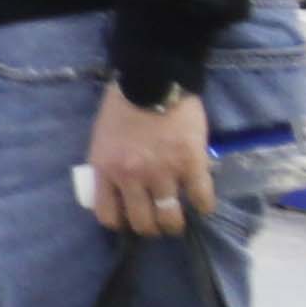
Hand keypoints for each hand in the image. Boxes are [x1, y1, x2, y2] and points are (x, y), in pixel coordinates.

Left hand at [88, 83, 215, 238]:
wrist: (153, 78)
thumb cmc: (123, 104)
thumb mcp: (101, 138)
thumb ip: (106, 164)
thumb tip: (112, 189)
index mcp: (106, 169)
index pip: (107, 215)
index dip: (119, 222)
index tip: (128, 219)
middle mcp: (132, 177)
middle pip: (142, 222)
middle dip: (150, 228)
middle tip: (156, 222)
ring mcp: (163, 173)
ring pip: (170, 218)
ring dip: (174, 224)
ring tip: (178, 220)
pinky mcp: (192, 164)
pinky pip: (201, 197)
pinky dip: (204, 205)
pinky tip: (203, 204)